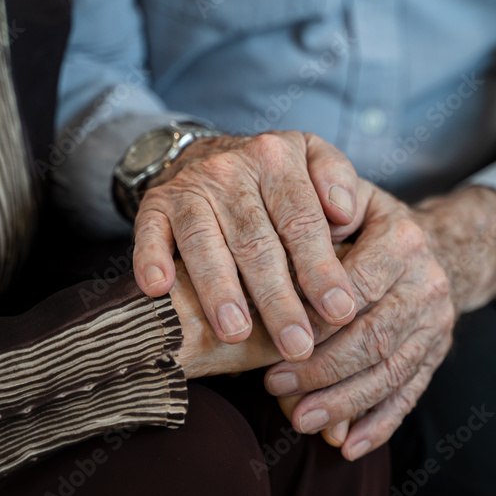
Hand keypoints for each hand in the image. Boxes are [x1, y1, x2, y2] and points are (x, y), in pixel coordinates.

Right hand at [132, 131, 365, 362]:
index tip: (340, 310)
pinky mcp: (153, 205)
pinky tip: (160, 289)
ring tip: (235, 333)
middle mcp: (231, 171)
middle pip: (257, 242)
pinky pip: (149, 233)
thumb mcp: (313, 159)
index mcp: (277, 159)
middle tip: (297, 344)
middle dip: (278, 299)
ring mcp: (189, 188)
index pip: (302, 221)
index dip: (321, 268)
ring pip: (204, 242)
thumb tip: (346, 215)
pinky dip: (151, 259)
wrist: (204, 152)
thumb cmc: (274, 176)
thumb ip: (339, 181)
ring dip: (219, 290)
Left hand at [265, 185, 495, 459]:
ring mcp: (436, 324)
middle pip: (374, 336)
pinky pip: (410, 394)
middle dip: (323, 369)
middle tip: (274, 388)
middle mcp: (427, 283)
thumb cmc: (371, 222)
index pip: (357, 286)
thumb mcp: (352, 197)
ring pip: (390, 372)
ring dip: (345, 403)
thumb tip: (302, 233)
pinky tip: (348, 446)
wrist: (439, 244)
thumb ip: (324, 203)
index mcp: (404, 241)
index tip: (274, 340)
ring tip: (301, 421)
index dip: (316, 318)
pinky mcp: (437, 355)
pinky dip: (379, 424)